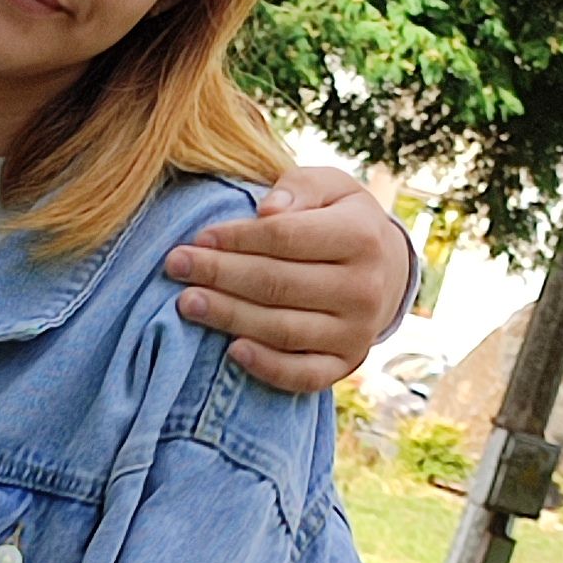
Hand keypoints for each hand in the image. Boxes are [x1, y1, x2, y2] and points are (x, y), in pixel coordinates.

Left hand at [167, 161, 417, 393]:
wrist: (386, 270)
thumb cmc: (340, 220)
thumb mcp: (330, 188)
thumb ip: (299, 187)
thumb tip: (266, 211)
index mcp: (361, 237)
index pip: (285, 238)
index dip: (237, 238)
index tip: (199, 236)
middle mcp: (364, 288)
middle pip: (277, 284)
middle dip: (220, 274)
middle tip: (176, 266)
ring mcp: (356, 331)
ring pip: (283, 329)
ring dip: (229, 317)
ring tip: (187, 303)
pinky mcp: (345, 363)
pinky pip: (303, 375)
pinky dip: (267, 368)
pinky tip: (231, 352)